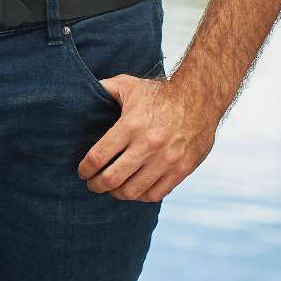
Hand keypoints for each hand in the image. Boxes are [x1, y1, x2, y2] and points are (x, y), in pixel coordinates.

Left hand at [77, 72, 217, 202]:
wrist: (199, 98)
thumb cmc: (161, 92)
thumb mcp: (129, 85)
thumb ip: (104, 89)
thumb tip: (80, 90)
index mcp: (131, 125)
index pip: (99, 156)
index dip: (85, 168)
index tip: (82, 171)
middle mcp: (147, 145)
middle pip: (112, 179)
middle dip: (96, 185)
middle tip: (92, 184)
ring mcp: (166, 160)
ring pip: (132, 191)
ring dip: (117, 193)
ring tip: (112, 188)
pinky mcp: (181, 170)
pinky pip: (155, 194)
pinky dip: (140, 195)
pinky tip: (134, 188)